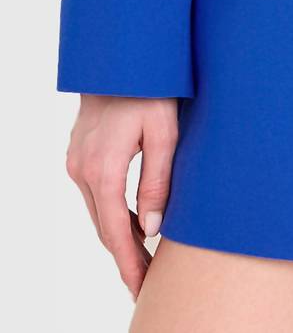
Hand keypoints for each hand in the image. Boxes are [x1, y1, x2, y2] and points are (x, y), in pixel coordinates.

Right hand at [66, 94, 178, 299]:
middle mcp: (83, 169)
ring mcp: (77, 161)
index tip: (141, 286)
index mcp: (103, 169)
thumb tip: (153, 229)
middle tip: (146, 281)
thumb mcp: (164, 133)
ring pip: (99, 212)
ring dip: (119, 235)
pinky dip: (112, 213)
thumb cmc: (150, 89)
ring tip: (143, 259)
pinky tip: (132, 223)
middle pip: (104, 227)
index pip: (116, 231)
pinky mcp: (79, 154)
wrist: (119, 57)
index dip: (129, 262)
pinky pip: (96, 194)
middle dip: (125, 256)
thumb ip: (157, 182)